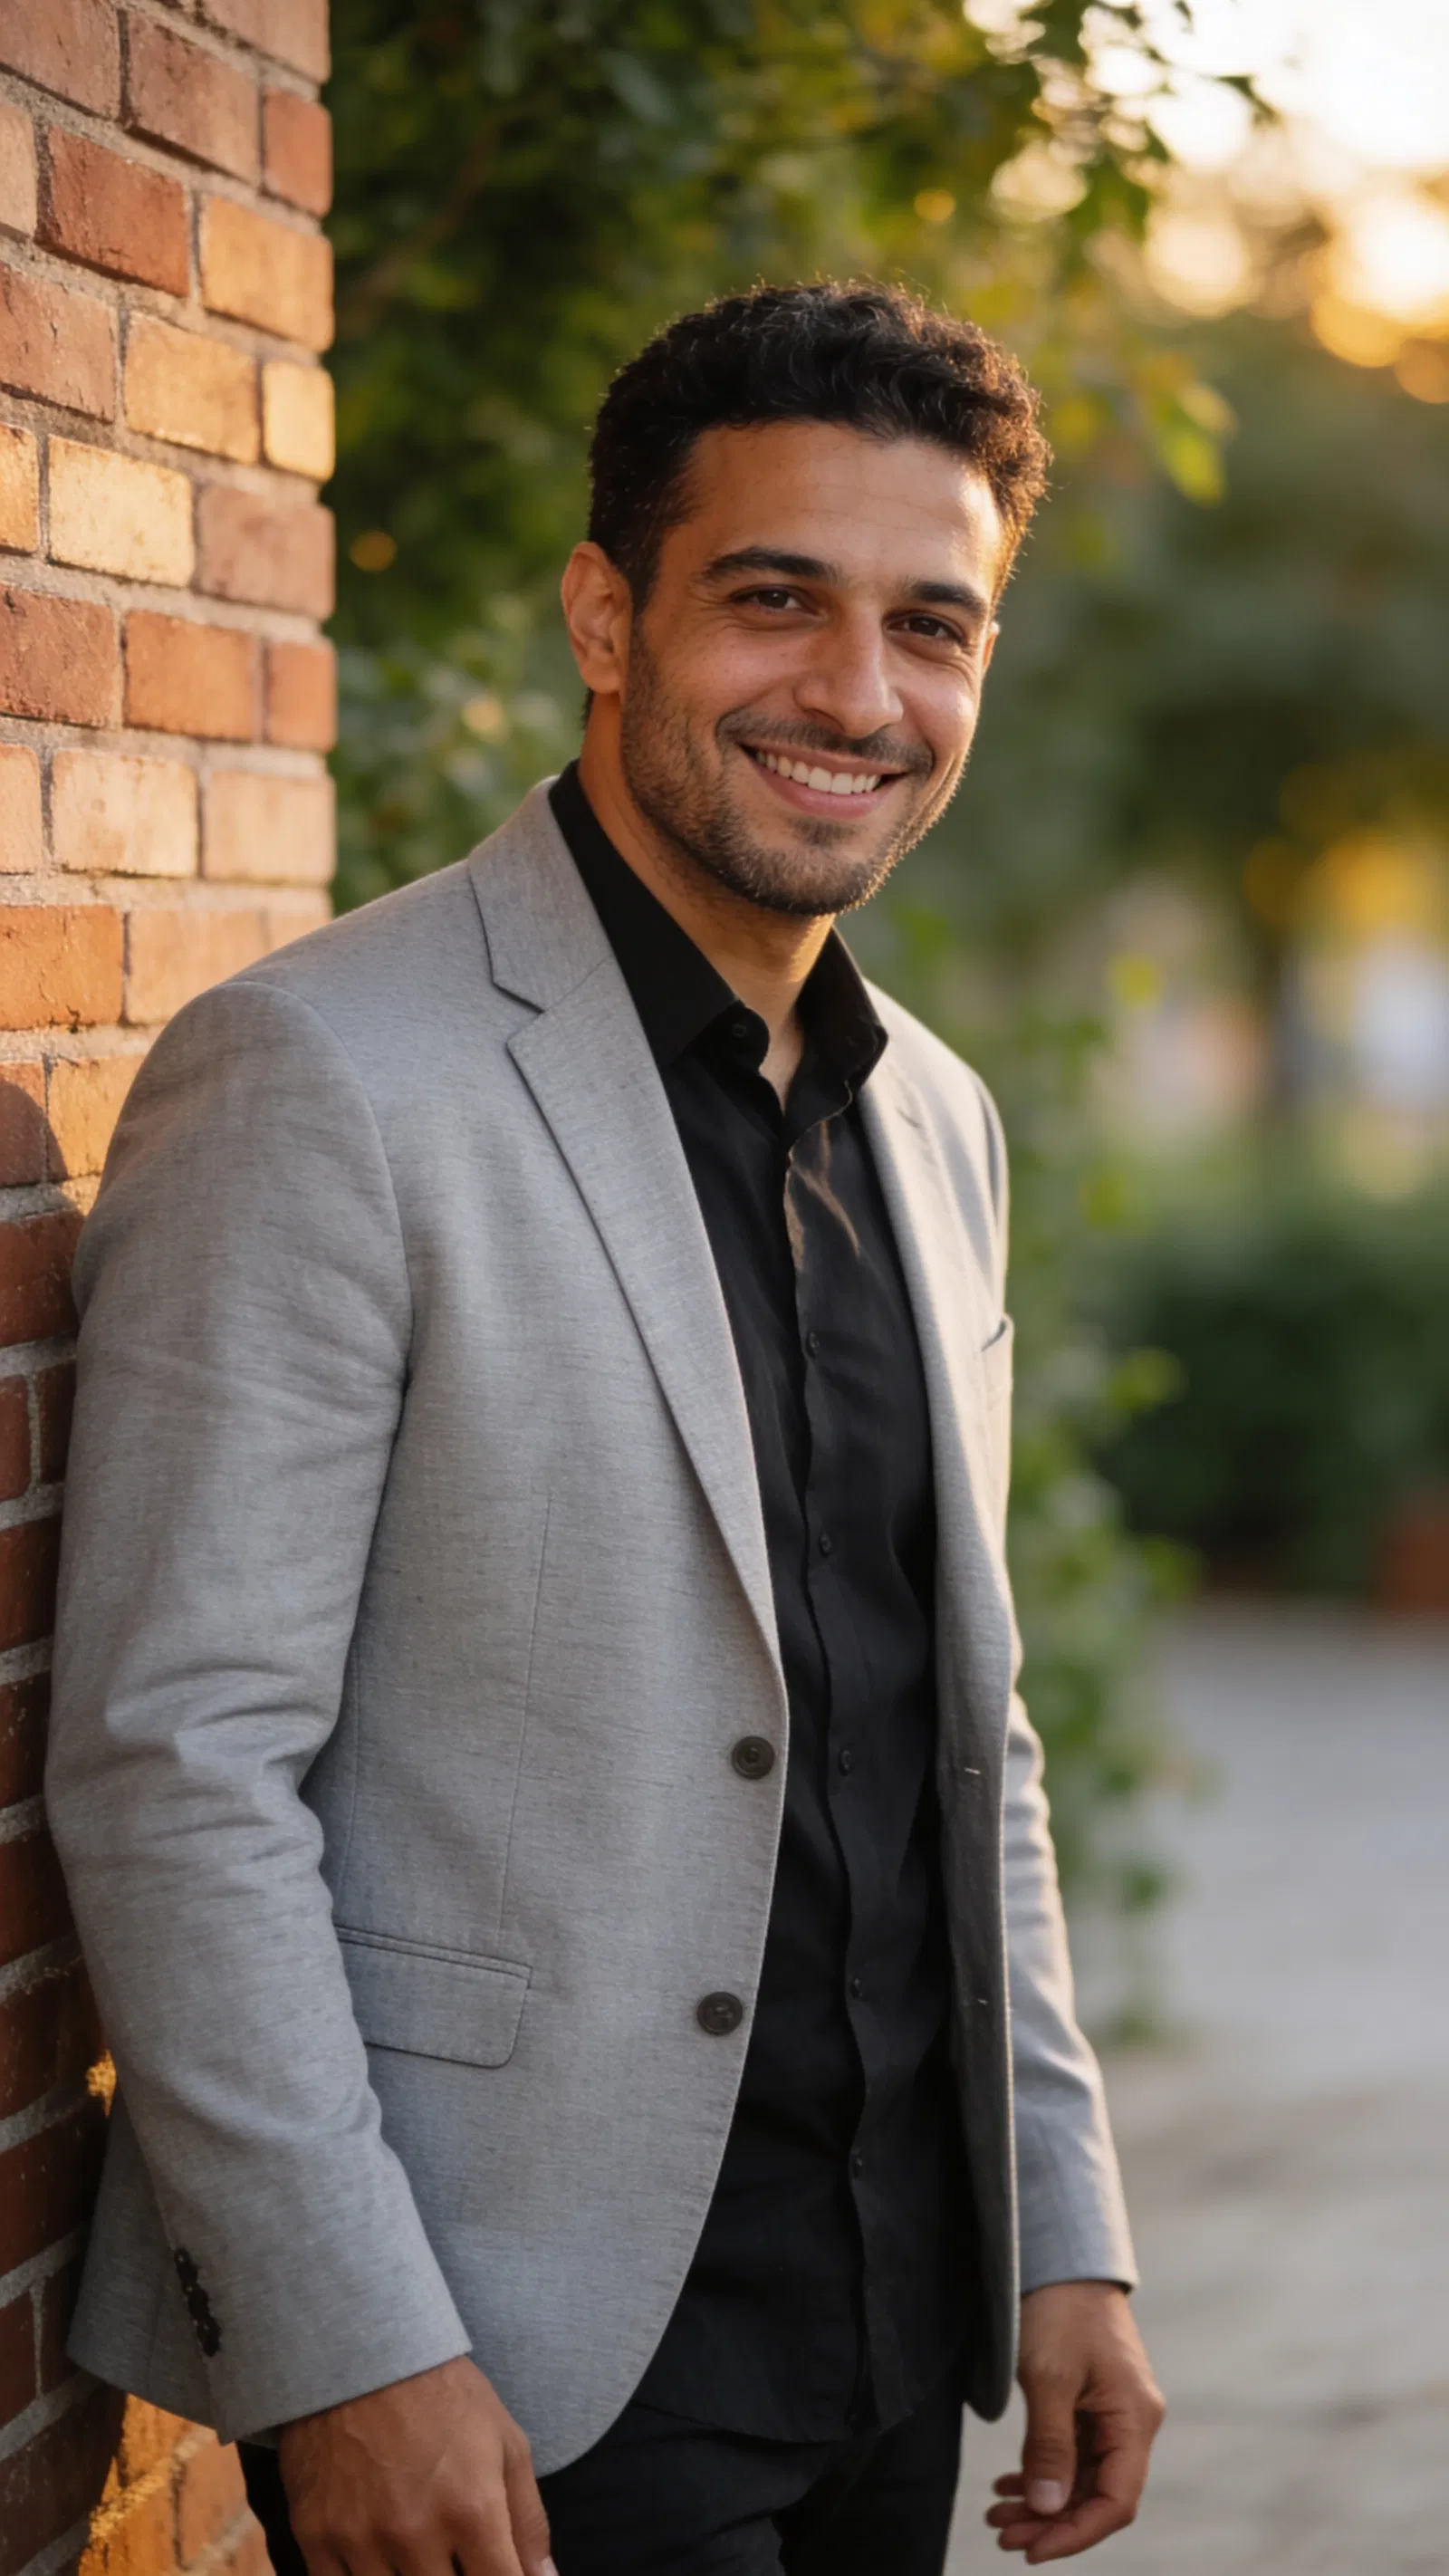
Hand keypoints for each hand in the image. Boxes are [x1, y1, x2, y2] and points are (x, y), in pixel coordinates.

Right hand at [278, 2354, 553, 2575]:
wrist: (361, 2350)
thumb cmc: (444, 2395)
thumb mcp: (505, 2442)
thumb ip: (529, 2521)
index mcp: (472, 2511)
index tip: (498, 2573)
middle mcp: (416, 2533)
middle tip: (456, 2558)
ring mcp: (361, 2539)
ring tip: (421, 2552)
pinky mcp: (316, 2536)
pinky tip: (380, 2559)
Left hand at [985, 2280, 1162, 2561]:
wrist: (1061, 2257)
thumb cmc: (1060, 2309)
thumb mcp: (1049, 2377)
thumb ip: (1050, 2446)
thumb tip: (1048, 2510)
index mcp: (1135, 2419)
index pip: (1116, 2501)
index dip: (1076, 2534)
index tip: (1031, 2550)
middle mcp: (1130, 2423)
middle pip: (1096, 2496)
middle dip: (1050, 2522)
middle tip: (1000, 2533)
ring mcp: (1111, 2414)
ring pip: (1081, 2479)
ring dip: (1041, 2501)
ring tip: (996, 2515)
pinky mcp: (1089, 2404)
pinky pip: (1071, 2454)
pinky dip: (1042, 2473)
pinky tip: (1010, 2484)